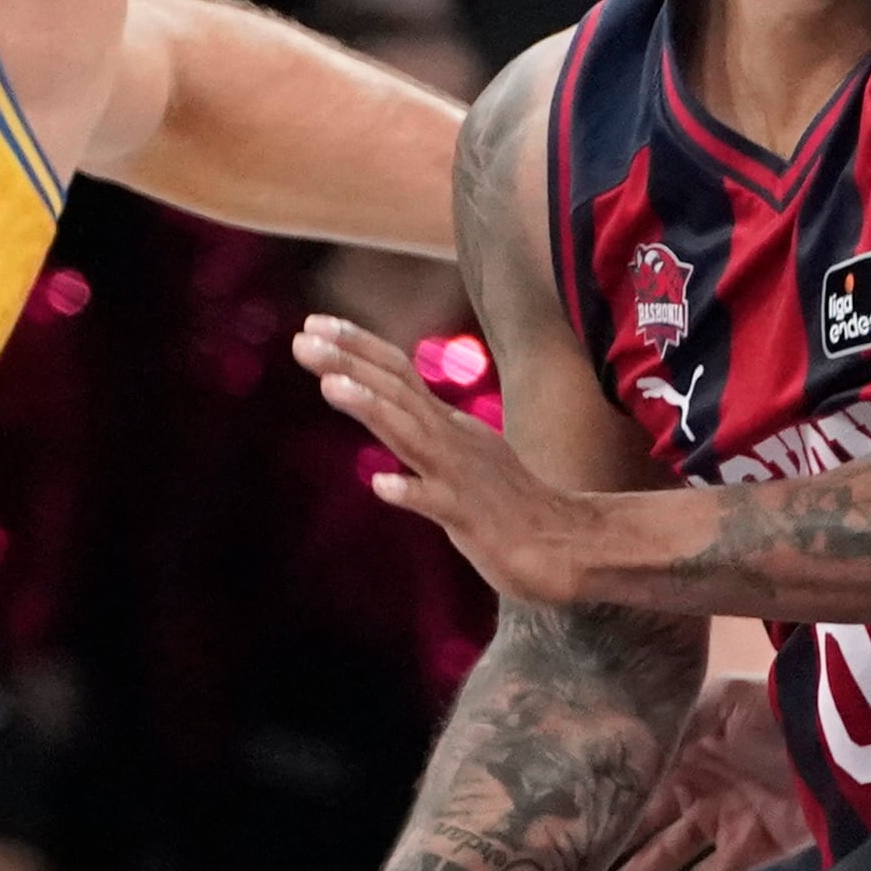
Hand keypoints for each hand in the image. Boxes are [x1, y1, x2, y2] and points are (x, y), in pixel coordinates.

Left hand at [300, 313, 599, 603]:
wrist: (567, 546)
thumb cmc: (510, 505)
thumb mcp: (463, 455)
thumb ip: (425, 431)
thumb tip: (389, 407)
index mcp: (448, 425)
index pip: (399, 373)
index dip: (358, 346)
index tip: (313, 324)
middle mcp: (452, 441)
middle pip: (397, 393)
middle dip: (350, 363)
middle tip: (303, 339)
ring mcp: (462, 478)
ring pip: (412, 437)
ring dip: (372, 410)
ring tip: (331, 386)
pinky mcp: (472, 520)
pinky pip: (439, 504)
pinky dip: (411, 491)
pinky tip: (382, 485)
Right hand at [580, 670, 816, 870]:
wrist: (838, 743)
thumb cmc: (775, 710)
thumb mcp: (715, 701)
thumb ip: (664, 726)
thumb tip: (608, 748)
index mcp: (680, 744)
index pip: (626, 779)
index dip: (590, 802)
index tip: (544, 827)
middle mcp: (692, 784)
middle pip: (633, 826)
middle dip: (593, 852)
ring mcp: (719, 819)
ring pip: (658, 862)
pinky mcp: (748, 850)